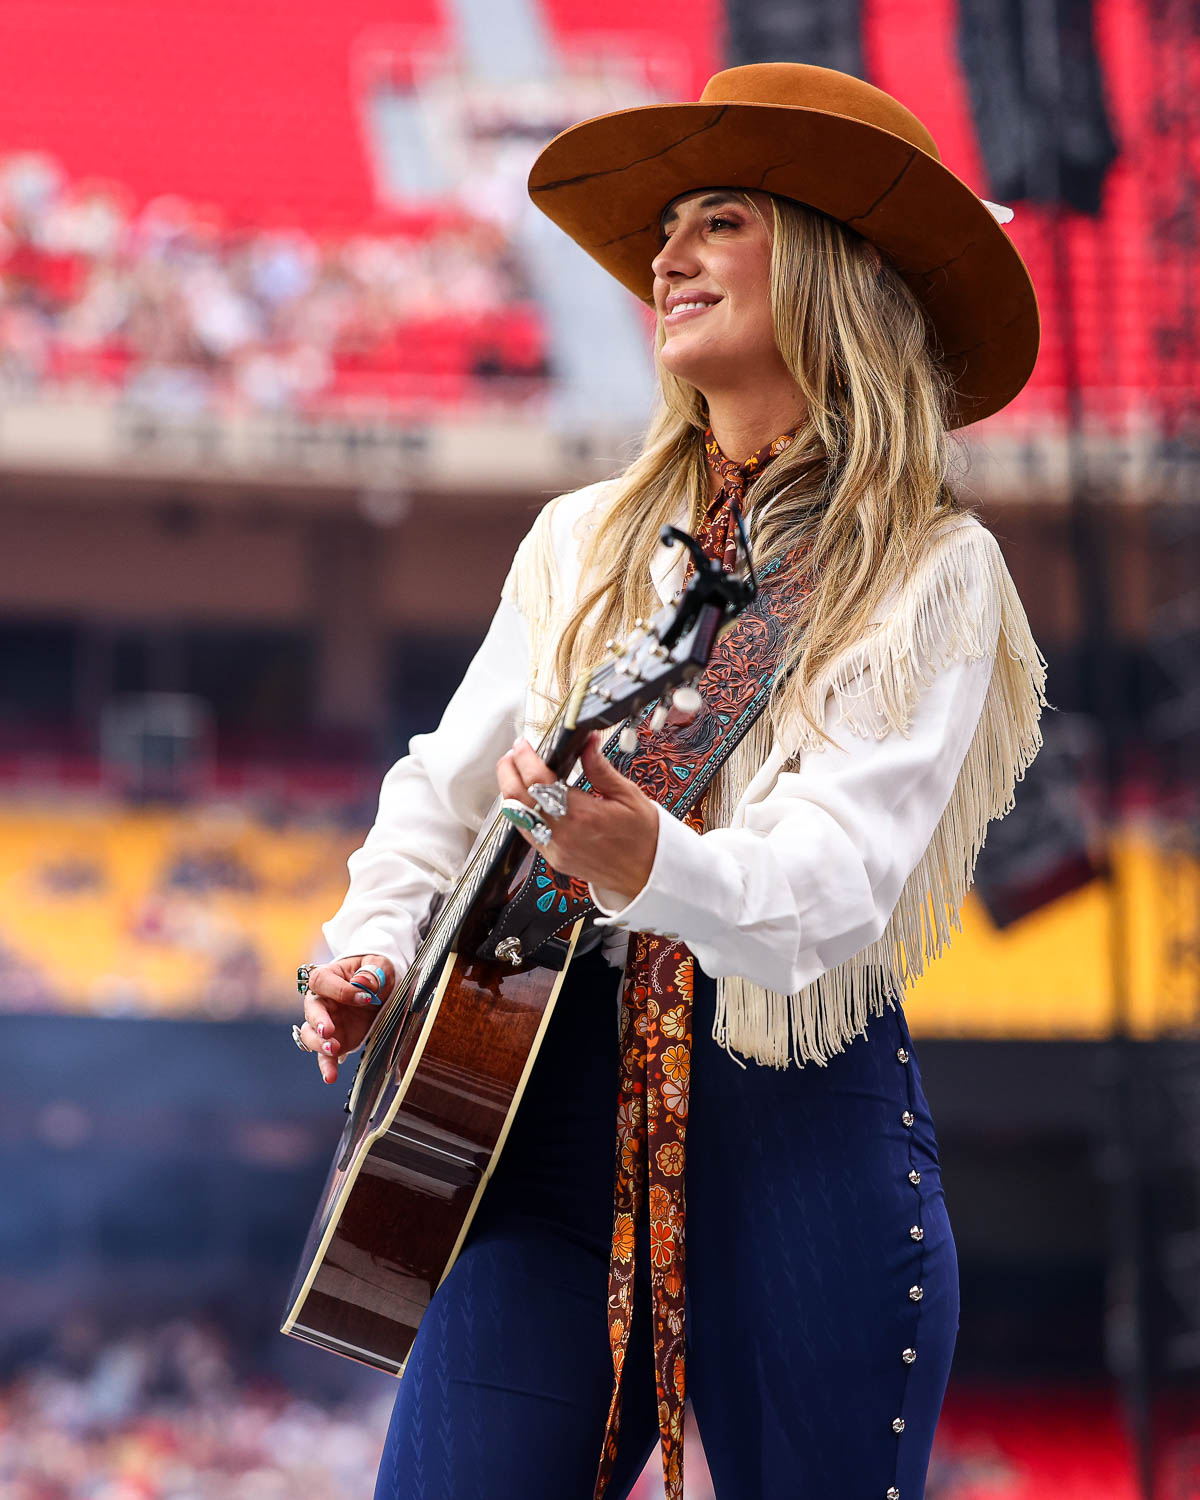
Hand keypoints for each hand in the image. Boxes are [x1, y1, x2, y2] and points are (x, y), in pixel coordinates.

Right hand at [298, 954, 395, 1083]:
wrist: (377, 987)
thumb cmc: (373, 971)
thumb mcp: (378, 965)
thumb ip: (372, 972)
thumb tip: (363, 983)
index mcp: (328, 977)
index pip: (322, 982)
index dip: (340, 991)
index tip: (365, 997)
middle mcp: (321, 1000)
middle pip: (311, 1010)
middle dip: (318, 1021)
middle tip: (329, 1031)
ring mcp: (325, 1022)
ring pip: (311, 1034)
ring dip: (319, 1044)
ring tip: (334, 1049)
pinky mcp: (335, 1040)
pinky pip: (325, 1055)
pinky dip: (326, 1066)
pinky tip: (330, 1076)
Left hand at [496, 732, 658, 906]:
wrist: (648, 874)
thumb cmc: (643, 837)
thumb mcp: (628, 795)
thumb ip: (600, 768)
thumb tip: (587, 741)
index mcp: (582, 814)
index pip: (538, 780)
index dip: (525, 758)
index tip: (523, 744)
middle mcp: (562, 834)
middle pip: (517, 798)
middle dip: (508, 772)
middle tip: (512, 755)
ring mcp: (555, 849)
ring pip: (516, 817)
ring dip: (511, 792)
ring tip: (517, 772)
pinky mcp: (553, 859)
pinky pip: (527, 832)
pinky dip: (521, 812)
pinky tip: (528, 798)